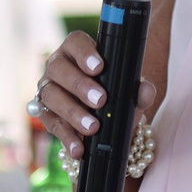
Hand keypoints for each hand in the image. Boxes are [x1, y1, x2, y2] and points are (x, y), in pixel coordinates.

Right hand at [33, 30, 158, 165]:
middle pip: (59, 69)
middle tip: (100, 100)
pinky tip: (79, 148)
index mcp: (78, 51)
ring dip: (73, 112)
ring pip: (51, 96)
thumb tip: (145, 91)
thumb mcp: (130, 92)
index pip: (75, 42)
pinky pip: (52, 124)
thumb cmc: (116, 95)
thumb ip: (140, 90)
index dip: (84, 53)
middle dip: (80, 85)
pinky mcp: (45, 114)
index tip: (99, 67)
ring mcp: (48, 89)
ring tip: (93, 127)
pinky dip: (66, 137)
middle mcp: (58, 66)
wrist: (106, 120)